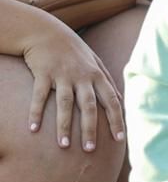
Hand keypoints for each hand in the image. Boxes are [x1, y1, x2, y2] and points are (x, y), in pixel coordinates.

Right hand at [24, 25, 124, 151]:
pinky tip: (33, 129)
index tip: (120, 139)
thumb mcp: (94, 62)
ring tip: (64, 146)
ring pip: (65, 104)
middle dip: (91, 129)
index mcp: (97, 76)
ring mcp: (63, 75)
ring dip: (64, 126)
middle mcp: (83, 76)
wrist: (47, 31)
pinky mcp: (43, 73)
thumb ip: (107, 80)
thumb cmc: (73, 50)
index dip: (117, 120)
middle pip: (90, 106)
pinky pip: (39, 96)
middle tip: (90, 150)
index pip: (112, 101)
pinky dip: (36, 112)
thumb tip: (121, 99)